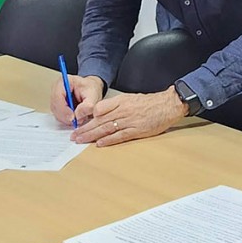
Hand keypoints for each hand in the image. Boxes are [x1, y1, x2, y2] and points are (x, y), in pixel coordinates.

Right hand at [51, 75, 103, 125]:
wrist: (91, 90)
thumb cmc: (90, 89)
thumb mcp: (93, 95)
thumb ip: (87, 106)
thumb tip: (77, 115)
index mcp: (63, 82)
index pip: (57, 97)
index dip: (64, 109)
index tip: (73, 117)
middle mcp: (56, 90)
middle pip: (55, 107)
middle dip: (66, 116)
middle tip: (78, 120)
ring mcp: (55, 99)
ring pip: (57, 114)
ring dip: (67, 119)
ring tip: (80, 117)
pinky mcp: (57, 107)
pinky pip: (59, 117)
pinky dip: (68, 120)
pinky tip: (76, 117)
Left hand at [70, 86, 186, 146]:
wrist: (167, 105)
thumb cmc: (149, 103)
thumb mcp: (130, 98)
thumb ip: (114, 105)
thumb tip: (99, 113)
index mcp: (121, 101)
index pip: (99, 109)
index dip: (86, 117)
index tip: (77, 123)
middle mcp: (123, 110)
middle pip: (99, 120)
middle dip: (85, 128)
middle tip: (74, 135)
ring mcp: (130, 120)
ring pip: (106, 128)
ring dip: (92, 135)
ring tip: (81, 140)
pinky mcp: (137, 130)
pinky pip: (119, 136)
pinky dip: (108, 140)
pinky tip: (99, 143)